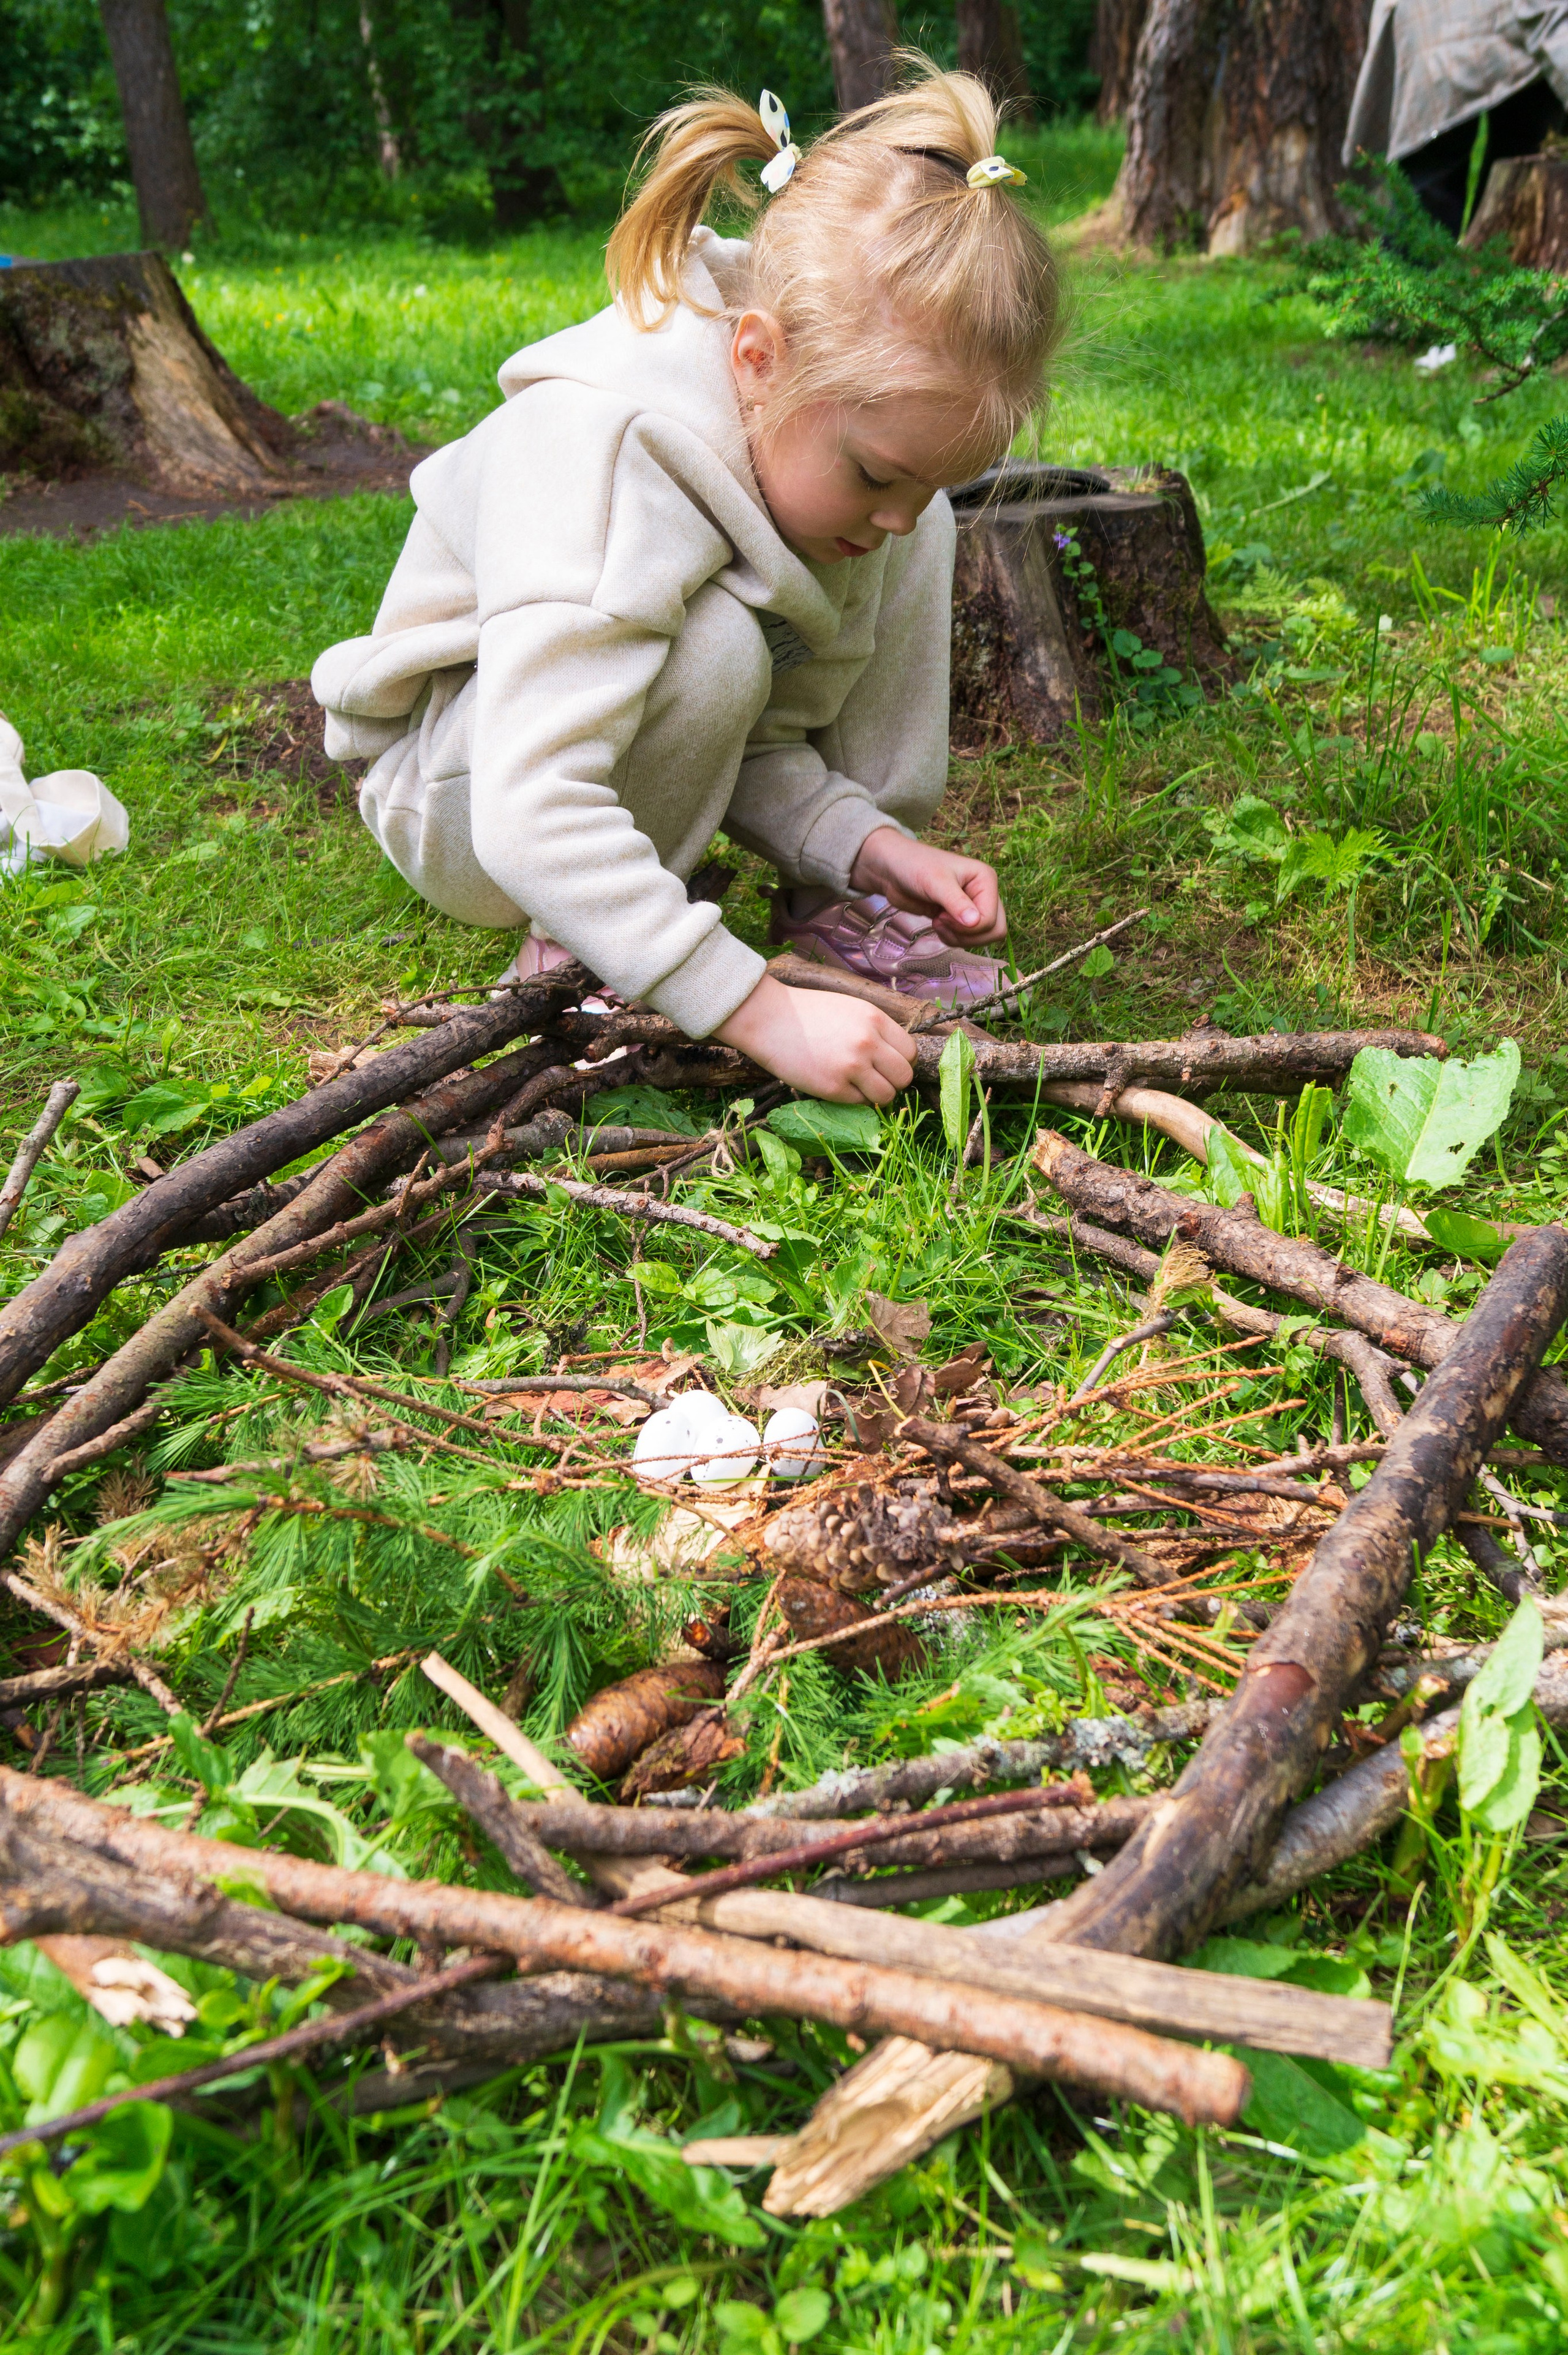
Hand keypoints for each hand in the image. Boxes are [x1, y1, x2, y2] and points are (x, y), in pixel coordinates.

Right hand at [715, 975, 914, 1105]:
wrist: (769, 1018)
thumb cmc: (807, 1013)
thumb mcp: (850, 1009)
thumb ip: (874, 1029)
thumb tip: (894, 1056)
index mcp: (875, 1019)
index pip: (910, 1052)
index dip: (901, 1062)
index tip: (887, 1065)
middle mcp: (868, 1042)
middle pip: (904, 1076)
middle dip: (893, 1082)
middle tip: (875, 1079)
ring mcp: (851, 1066)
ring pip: (887, 1095)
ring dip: (877, 1095)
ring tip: (859, 1087)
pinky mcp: (833, 1087)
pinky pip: (860, 1103)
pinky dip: (854, 1100)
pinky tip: (837, 1086)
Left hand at [850, 827, 1006, 945]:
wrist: (893, 870)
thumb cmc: (914, 866)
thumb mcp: (935, 883)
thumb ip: (955, 903)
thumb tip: (975, 922)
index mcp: (986, 880)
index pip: (991, 920)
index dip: (967, 927)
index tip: (942, 914)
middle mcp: (985, 893)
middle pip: (994, 931)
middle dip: (967, 935)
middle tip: (942, 921)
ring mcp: (974, 905)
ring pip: (983, 938)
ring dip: (958, 937)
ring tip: (938, 921)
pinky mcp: (961, 917)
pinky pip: (967, 939)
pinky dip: (952, 938)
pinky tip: (936, 923)